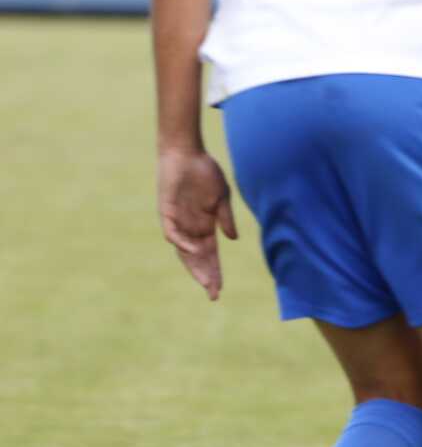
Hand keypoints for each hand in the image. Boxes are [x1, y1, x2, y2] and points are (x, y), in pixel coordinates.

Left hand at [157, 147, 237, 300]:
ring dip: (193, 266)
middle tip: (212, 293)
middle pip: (197, 258)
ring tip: (204, 281)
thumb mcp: (222, 198)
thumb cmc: (205, 172)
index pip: (209, 255)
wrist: (186, 153)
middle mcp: (190, 228)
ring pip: (183, 251)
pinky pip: (172, 233)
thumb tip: (231, 239)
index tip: (218, 290)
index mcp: (204, 225)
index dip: (214, 272)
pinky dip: (182, 243)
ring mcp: (178, 221)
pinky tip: (194, 251)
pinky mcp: (166, 212)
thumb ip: (225, 219)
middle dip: (205, 276)